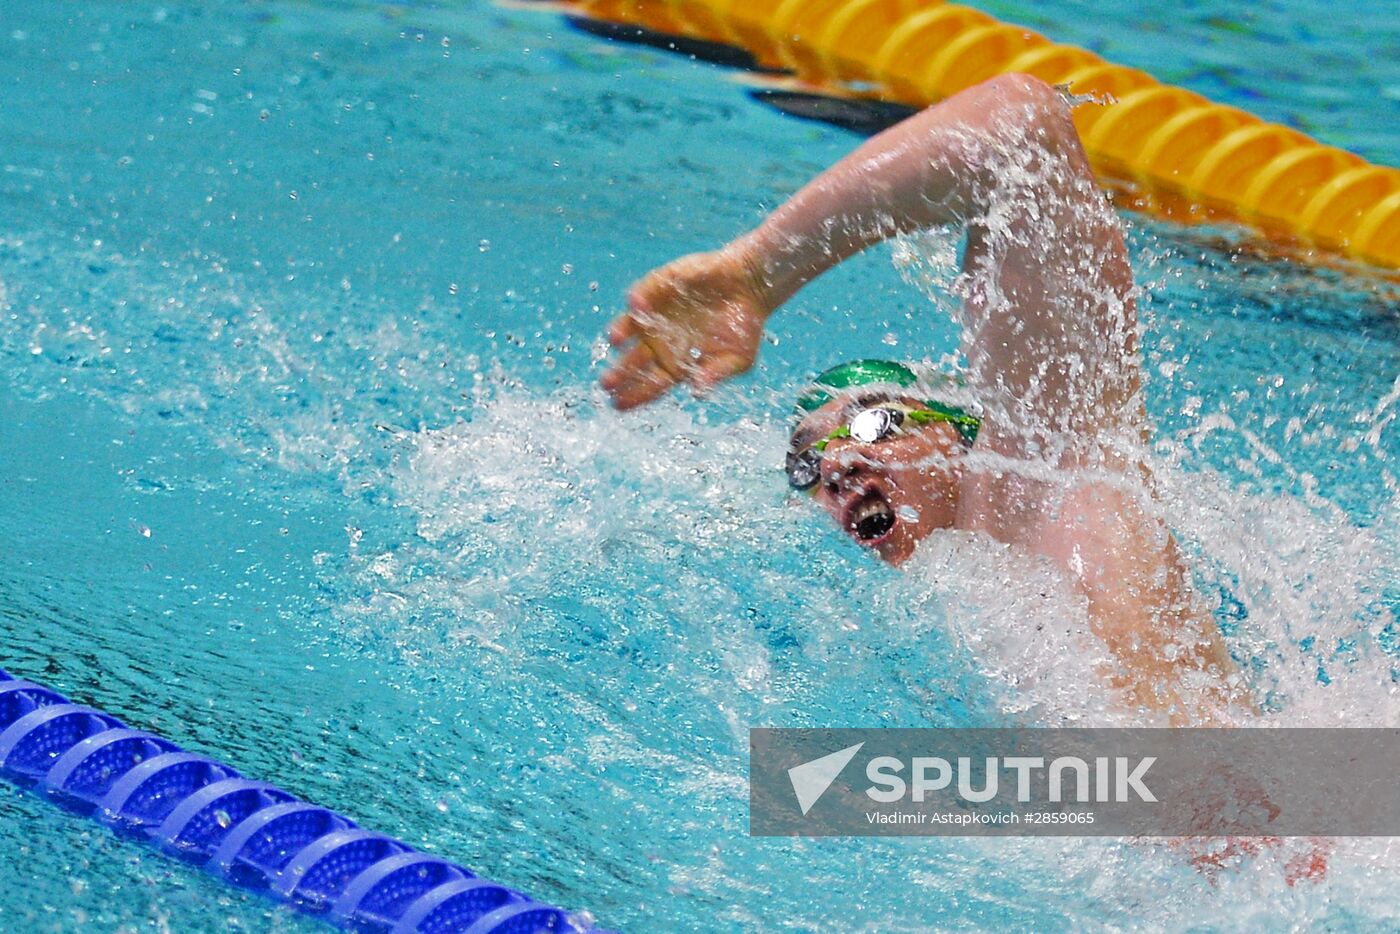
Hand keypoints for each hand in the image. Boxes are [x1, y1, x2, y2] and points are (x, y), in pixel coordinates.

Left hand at [600, 244, 771, 409]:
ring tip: (615, 341)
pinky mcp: (660, 287)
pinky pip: (643, 294)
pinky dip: (638, 300)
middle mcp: (660, 341)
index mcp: (676, 363)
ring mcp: (657, 315)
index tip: (618, 405)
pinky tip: (636, 307)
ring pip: (630, 327)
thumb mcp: (738, 359)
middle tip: (606, 384)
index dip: (634, 395)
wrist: (751, 287)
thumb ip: (716, 375)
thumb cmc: (745, 327)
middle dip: (619, 373)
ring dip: (620, 333)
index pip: (650, 384)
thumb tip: (698, 392)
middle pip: (633, 361)